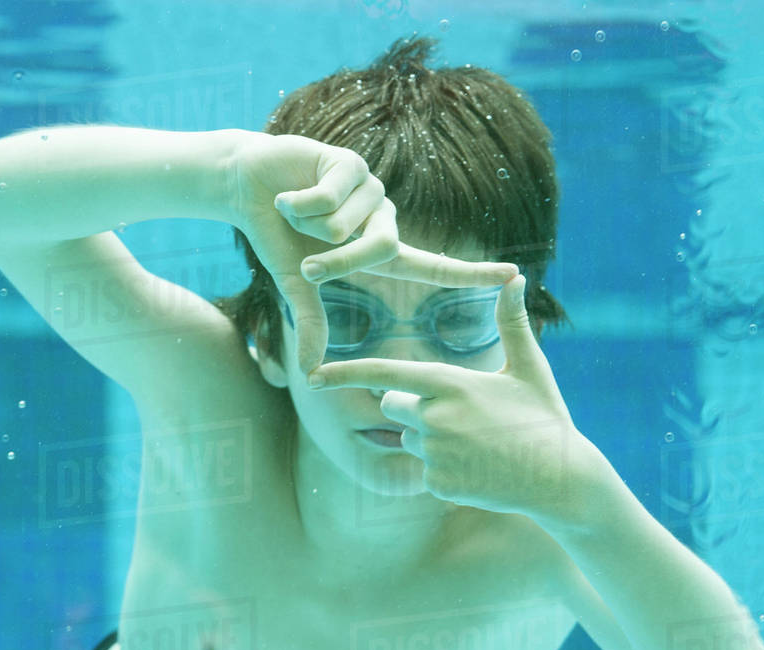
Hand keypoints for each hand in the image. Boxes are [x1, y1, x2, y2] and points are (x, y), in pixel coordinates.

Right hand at [228, 132, 517, 372]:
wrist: (248, 185)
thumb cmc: (278, 235)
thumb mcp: (296, 283)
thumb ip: (312, 323)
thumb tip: (311, 374)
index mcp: (381, 250)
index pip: (435, 266)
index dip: (474, 273)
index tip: (515, 276)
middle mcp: (385, 218)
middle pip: (379, 251)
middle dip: (334, 261)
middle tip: (302, 258)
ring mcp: (372, 188)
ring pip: (347, 226)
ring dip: (308, 225)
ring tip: (295, 211)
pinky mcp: (352, 162)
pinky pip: (328, 198)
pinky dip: (297, 203)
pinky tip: (289, 193)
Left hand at [306, 274, 596, 519]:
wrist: (560, 478)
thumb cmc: (545, 417)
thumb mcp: (529, 367)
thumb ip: (511, 321)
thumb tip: (515, 276)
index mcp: (449, 383)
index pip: (384, 374)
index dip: (343, 373)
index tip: (312, 376)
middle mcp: (435, 418)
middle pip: (392, 406)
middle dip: (413, 407)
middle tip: (462, 415)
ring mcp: (435, 454)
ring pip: (408, 439)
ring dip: (430, 440)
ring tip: (477, 443)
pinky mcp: (438, 484)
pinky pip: (424, 470)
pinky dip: (445, 469)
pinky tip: (479, 468)